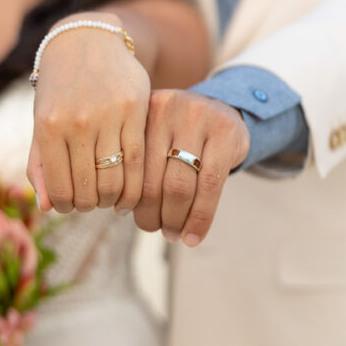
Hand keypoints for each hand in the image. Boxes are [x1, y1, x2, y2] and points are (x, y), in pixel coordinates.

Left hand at [27, 17, 150, 214]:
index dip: (66, 206)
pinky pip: (138, 160)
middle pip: (90, 189)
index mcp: (49, 127)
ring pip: (116, 180)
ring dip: (112, 198)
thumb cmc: (59, 88)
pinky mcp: (136, 107)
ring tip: (109, 196)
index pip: (61, 189)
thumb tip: (47, 207)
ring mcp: (109, 114)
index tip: (70, 205)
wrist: (86, 40)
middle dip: (89, 204)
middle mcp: (78, 122)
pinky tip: (129, 188)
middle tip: (91, 201)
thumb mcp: (41, 121)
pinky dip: (134, 184)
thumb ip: (40, 163)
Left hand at [133, 90, 249, 246]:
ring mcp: (198, 118)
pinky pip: (209, 186)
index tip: (124, 214)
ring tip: (172, 234)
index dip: (126, 196)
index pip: (128, 165)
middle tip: (153, 228)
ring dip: (174, 220)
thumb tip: (121, 211)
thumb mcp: (153, 133)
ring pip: (179, 186)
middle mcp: (167, 108)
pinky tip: (193, 236)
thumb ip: (137, 161)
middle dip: (151, 214)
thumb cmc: (178, 133)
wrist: (222, 110)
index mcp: (141, 110)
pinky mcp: (225, 133)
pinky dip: (200, 219)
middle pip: (152, 179)